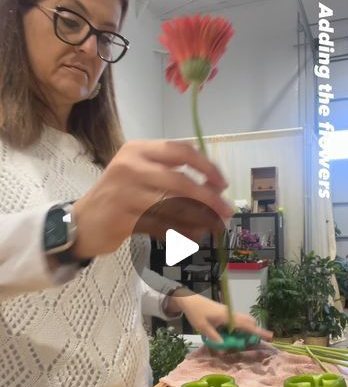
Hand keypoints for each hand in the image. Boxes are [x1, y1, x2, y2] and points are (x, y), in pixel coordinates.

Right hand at [73, 140, 231, 258]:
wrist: (82, 222)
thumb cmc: (118, 196)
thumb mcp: (140, 174)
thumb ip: (171, 175)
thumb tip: (214, 190)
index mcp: (138, 150)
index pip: (181, 151)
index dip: (207, 167)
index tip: (223, 184)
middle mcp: (130, 167)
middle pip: (181, 181)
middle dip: (208, 198)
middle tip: (226, 211)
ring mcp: (125, 193)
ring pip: (173, 207)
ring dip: (198, 219)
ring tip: (213, 226)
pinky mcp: (123, 219)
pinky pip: (162, 226)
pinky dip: (181, 233)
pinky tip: (193, 237)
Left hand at [166, 290, 272, 342]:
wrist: (189, 300)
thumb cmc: (196, 313)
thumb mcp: (203, 327)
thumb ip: (214, 338)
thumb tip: (224, 348)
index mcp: (228, 317)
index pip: (247, 325)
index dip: (258, 331)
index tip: (270, 336)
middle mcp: (231, 314)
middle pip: (248, 322)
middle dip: (253, 331)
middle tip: (251, 343)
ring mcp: (228, 313)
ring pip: (243, 321)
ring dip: (245, 330)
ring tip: (240, 341)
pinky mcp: (225, 313)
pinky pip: (236, 321)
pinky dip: (238, 328)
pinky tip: (230, 335)